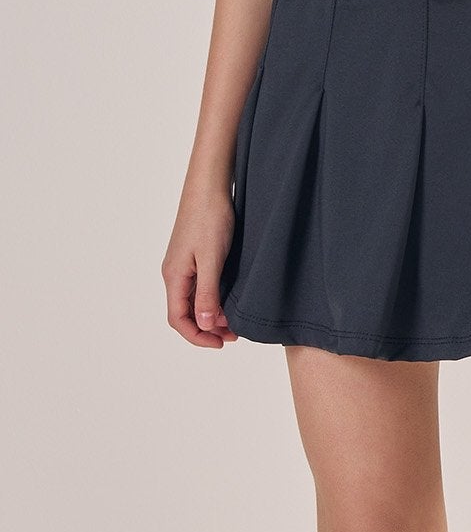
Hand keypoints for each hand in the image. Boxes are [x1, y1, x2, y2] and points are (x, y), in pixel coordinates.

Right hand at [163, 190, 238, 348]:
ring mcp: (183, 265)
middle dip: (207, 329)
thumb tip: (205, 325)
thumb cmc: (210, 219)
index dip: (197, 336)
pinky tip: (231, 300)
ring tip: (235, 322)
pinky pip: (200, 287)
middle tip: (233, 336)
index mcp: (174, 276)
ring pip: (193, 301)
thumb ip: (207, 293)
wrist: (209, 187)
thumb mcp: (212, 259)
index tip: (220, 344)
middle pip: (184, 313)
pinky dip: (213, 299)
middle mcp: (174, 274)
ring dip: (211, 315)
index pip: (178, 319)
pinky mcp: (194, 257)